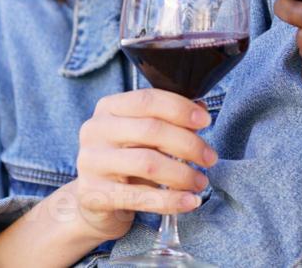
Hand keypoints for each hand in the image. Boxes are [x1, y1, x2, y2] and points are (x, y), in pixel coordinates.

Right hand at [68, 88, 217, 242]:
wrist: (95, 202)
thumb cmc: (125, 161)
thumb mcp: (141, 135)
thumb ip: (167, 119)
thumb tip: (200, 109)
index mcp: (108, 108)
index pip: (148, 100)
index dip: (180, 109)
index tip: (205, 121)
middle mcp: (95, 130)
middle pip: (152, 130)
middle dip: (188, 144)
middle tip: (210, 157)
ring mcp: (91, 162)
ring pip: (148, 163)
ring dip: (183, 173)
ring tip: (200, 181)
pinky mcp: (93, 194)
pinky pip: (141, 197)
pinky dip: (171, 200)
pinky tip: (190, 201)